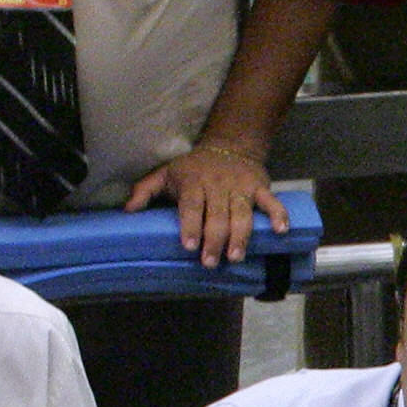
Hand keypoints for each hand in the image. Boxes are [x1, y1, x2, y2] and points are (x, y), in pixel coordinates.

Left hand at [128, 142, 284, 267]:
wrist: (230, 144)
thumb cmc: (193, 167)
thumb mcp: (165, 173)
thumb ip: (145, 190)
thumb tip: (127, 210)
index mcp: (193, 182)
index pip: (192, 205)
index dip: (191, 225)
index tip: (189, 245)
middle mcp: (217, 184)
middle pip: (217, 215)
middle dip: (214, 239)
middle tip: (209, 262)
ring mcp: (240, 186)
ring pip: (242, 214)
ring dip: (240, 237)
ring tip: (235, 257)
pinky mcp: (260, 187)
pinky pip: (271, 202)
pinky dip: (278, 215)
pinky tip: (280, 231)